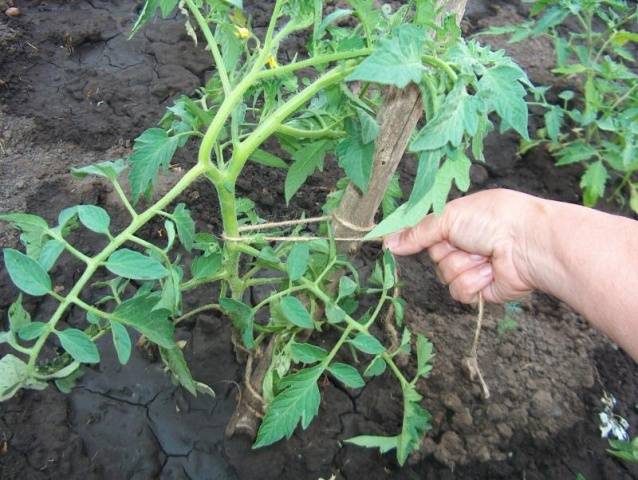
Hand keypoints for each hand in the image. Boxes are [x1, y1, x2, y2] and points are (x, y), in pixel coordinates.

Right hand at [384, 189, 540, 303]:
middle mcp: (464, 245)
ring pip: (446, 276)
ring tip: (485, 255)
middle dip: (448, 250)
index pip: (425, 234)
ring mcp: (472, 268)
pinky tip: (490, 271)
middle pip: (434, 257)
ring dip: (463, 265)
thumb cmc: (494, 220)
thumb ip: (417, 232)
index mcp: (458, 223)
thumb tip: (387, 242)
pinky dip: (473, 281)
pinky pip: (460, 292)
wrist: (527, 244)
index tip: (392, 242)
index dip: (413, 239)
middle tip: (468, 241)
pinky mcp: (480, 290)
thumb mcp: (449, 216)